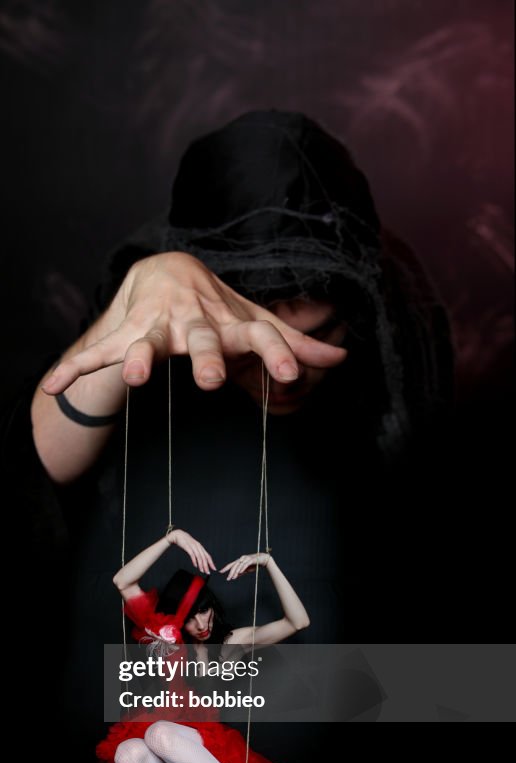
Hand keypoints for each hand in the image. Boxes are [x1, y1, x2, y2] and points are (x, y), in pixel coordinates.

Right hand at [41, 252, 345, 394]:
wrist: (163, 272)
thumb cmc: (215, 306)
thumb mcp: (255, 323)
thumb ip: (294, 343)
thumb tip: (343, 358)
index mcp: (228, 321)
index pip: (258, 336)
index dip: (277, 353)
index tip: (291, 375)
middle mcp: (194, 322)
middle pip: (201, 340)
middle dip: (205, 359)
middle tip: (211, 381)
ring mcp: (157, 326)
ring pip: (147, 341)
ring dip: (138, 356)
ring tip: (134, 376)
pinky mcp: (125, 334)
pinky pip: (100, 352)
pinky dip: (77, 367)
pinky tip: (55, 384)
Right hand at [167, 529, 215, 573]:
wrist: (178, 535)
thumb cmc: (185, 542)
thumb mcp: (193, 547)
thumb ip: (197, 552)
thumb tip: (200, 560)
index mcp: (200, 547)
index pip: (208, 556)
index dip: (211, 563)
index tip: (214, 568)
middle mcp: (198, 547)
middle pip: (204, 557)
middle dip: (207, 566)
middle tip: (208, 572)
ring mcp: (193, 546)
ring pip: (199, 557)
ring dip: (201, 565)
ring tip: (202, 570)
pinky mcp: (188, 547)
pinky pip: (192, 555)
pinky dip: (194, 560)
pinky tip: (195, 565)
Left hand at [219, 553, 270, 580]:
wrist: (263, 559)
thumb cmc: (254, 564)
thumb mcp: (246, 569)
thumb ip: (240, 572)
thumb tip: (234, 576)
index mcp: (239, 561)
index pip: (231, 565)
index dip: (225, 568)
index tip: (221, 572)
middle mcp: (241, 559)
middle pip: (234, 566)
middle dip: (230, 572)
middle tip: (228, 578)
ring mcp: (246, 559)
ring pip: (239, 565)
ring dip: (236, 571)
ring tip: (233, 577)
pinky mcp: (251, 559)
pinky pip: (245, 564)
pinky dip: (242, 568)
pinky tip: (240, 572)